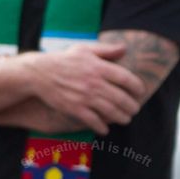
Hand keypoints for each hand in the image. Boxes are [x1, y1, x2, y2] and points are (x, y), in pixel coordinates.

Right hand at [26, 42, 144, 134]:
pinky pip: (94, 121)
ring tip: (126, 119)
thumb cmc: (64, 60)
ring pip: (111, 112)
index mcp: (99, 67)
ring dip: (122, 118)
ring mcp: (84, 97)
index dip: (138, 87)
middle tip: (135, 109)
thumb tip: (125, 49)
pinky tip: (106, 129)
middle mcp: (94, 83)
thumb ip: (106, 50)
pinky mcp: (74, 108)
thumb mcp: (84, 49)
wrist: (38, 73)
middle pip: (122, 98)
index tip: (141, 92)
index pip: (127, 79)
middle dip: (132, 107)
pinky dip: (102, 127)